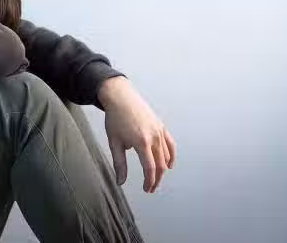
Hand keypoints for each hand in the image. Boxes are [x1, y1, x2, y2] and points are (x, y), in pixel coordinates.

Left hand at [98, 76, 175, 192]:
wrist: (120, 97)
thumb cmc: (115, 119)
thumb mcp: (114, 142)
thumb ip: (119, 163)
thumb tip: (120, 181)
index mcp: (142, 142)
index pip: (150, 168)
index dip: (149, 181)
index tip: (147, 189)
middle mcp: (154, 137)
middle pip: (160, 165)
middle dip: (156, 179)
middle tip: (150, 188)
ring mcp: (159, 131)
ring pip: (166, 156)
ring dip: (162, 170)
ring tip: (155, 178)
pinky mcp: (161, 126)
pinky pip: (170, 144)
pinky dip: (171, 156)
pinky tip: (169, 164)